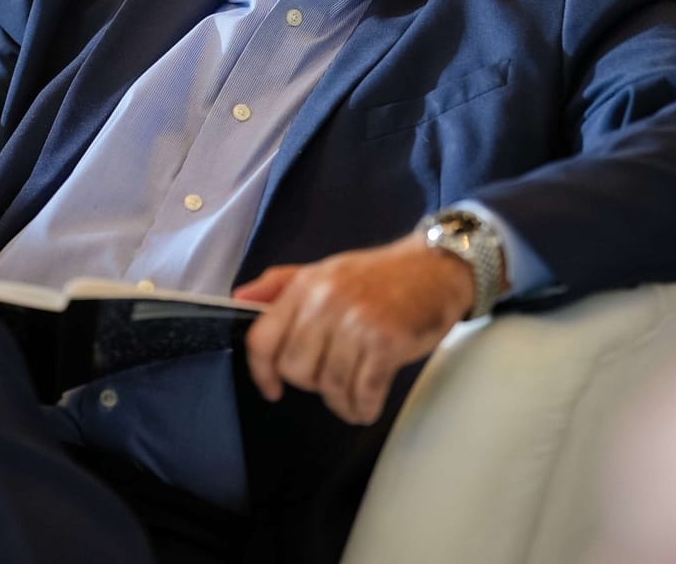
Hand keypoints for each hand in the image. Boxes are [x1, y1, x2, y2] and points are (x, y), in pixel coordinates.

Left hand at [235, 234, 474, 424]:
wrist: (436, 268)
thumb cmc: (379, 276)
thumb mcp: (325, 270)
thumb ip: (280, 285)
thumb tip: (239, 298)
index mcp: (306, 286)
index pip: (263, 338)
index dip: (262, 372)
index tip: (271, 389)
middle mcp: (326, 302)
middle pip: (296, 370)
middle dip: (312, 384)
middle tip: (331, 379)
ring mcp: (357, 322)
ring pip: (329, 386)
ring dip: (341, 402)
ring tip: (353, 396)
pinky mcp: (386, 343)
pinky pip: (363, 392)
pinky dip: (363, 408)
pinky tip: (367, 405)